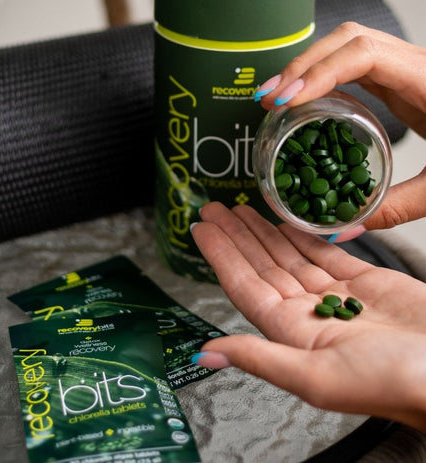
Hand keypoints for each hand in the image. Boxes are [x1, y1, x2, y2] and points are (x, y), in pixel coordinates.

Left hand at [191, 201, 425, 431]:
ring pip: (288, 256)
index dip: (221, 256)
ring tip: (239, 210)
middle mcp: (307, 313)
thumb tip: (206, 354)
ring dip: (262, 232)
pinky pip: (322, 252)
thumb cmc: (390, 382)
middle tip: (214, 209)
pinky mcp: (362, 281)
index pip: (245, 287)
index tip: (201, 230)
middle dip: (236, 237)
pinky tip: (283, 221)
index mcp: (291, 334)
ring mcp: (334, 295)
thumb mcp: (317, 377)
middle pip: (261, 266)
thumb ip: (261, 359)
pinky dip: (302, 235)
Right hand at [256, 22, 425, 232]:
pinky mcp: (398, 77)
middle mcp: (414, 64)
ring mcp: (405, 66)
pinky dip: (322, 73)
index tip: (287, 100)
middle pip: (347, 40)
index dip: (320, 71)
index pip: (363, 54)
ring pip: (346, 45)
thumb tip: (344, 230)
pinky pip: (352, 62)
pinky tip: (302, 96)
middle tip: (269, 100)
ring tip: (276, 97)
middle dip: (302, 66)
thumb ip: (397, 207)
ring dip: (307, 66)